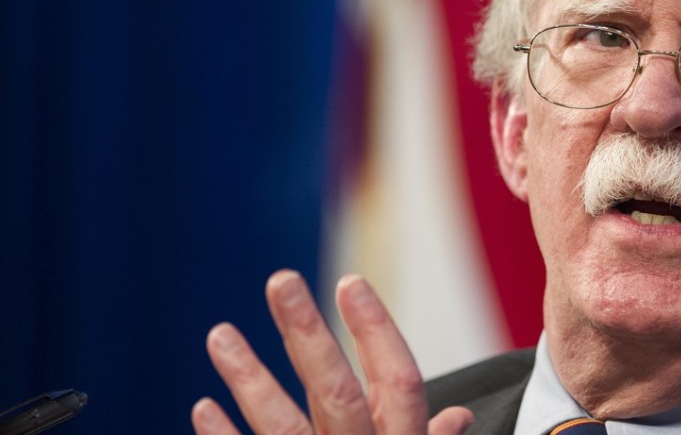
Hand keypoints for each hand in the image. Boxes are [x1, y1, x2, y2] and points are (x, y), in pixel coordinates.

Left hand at [192, 270, 473, 434]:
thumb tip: (456, 417)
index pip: (399, 381)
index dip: (377, 331)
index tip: (350, 283)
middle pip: (336, 392)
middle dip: (307, 335)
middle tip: (280, 282)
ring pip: (282, 427)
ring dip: (249, 378)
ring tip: (218, 334)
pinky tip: (202, 405)